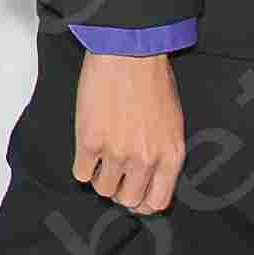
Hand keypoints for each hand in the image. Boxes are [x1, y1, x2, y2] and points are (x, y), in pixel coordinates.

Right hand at [72, 48, 185, 214]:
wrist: (129, 53)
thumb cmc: (152, 80)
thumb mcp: (172, 122)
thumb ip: (163, 153)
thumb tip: (147, 176)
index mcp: (171, 155)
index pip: (157, 201)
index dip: (143, 201)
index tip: (134, 193)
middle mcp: (146, 160)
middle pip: (128, 200)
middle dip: (121, 190)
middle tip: (115, 173)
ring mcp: (117, 153)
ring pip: (103, 189)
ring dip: (100, 177)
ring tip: (101, 157)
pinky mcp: (90, 142)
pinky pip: (81, 173)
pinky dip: (83, 166)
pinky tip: (88, 149)